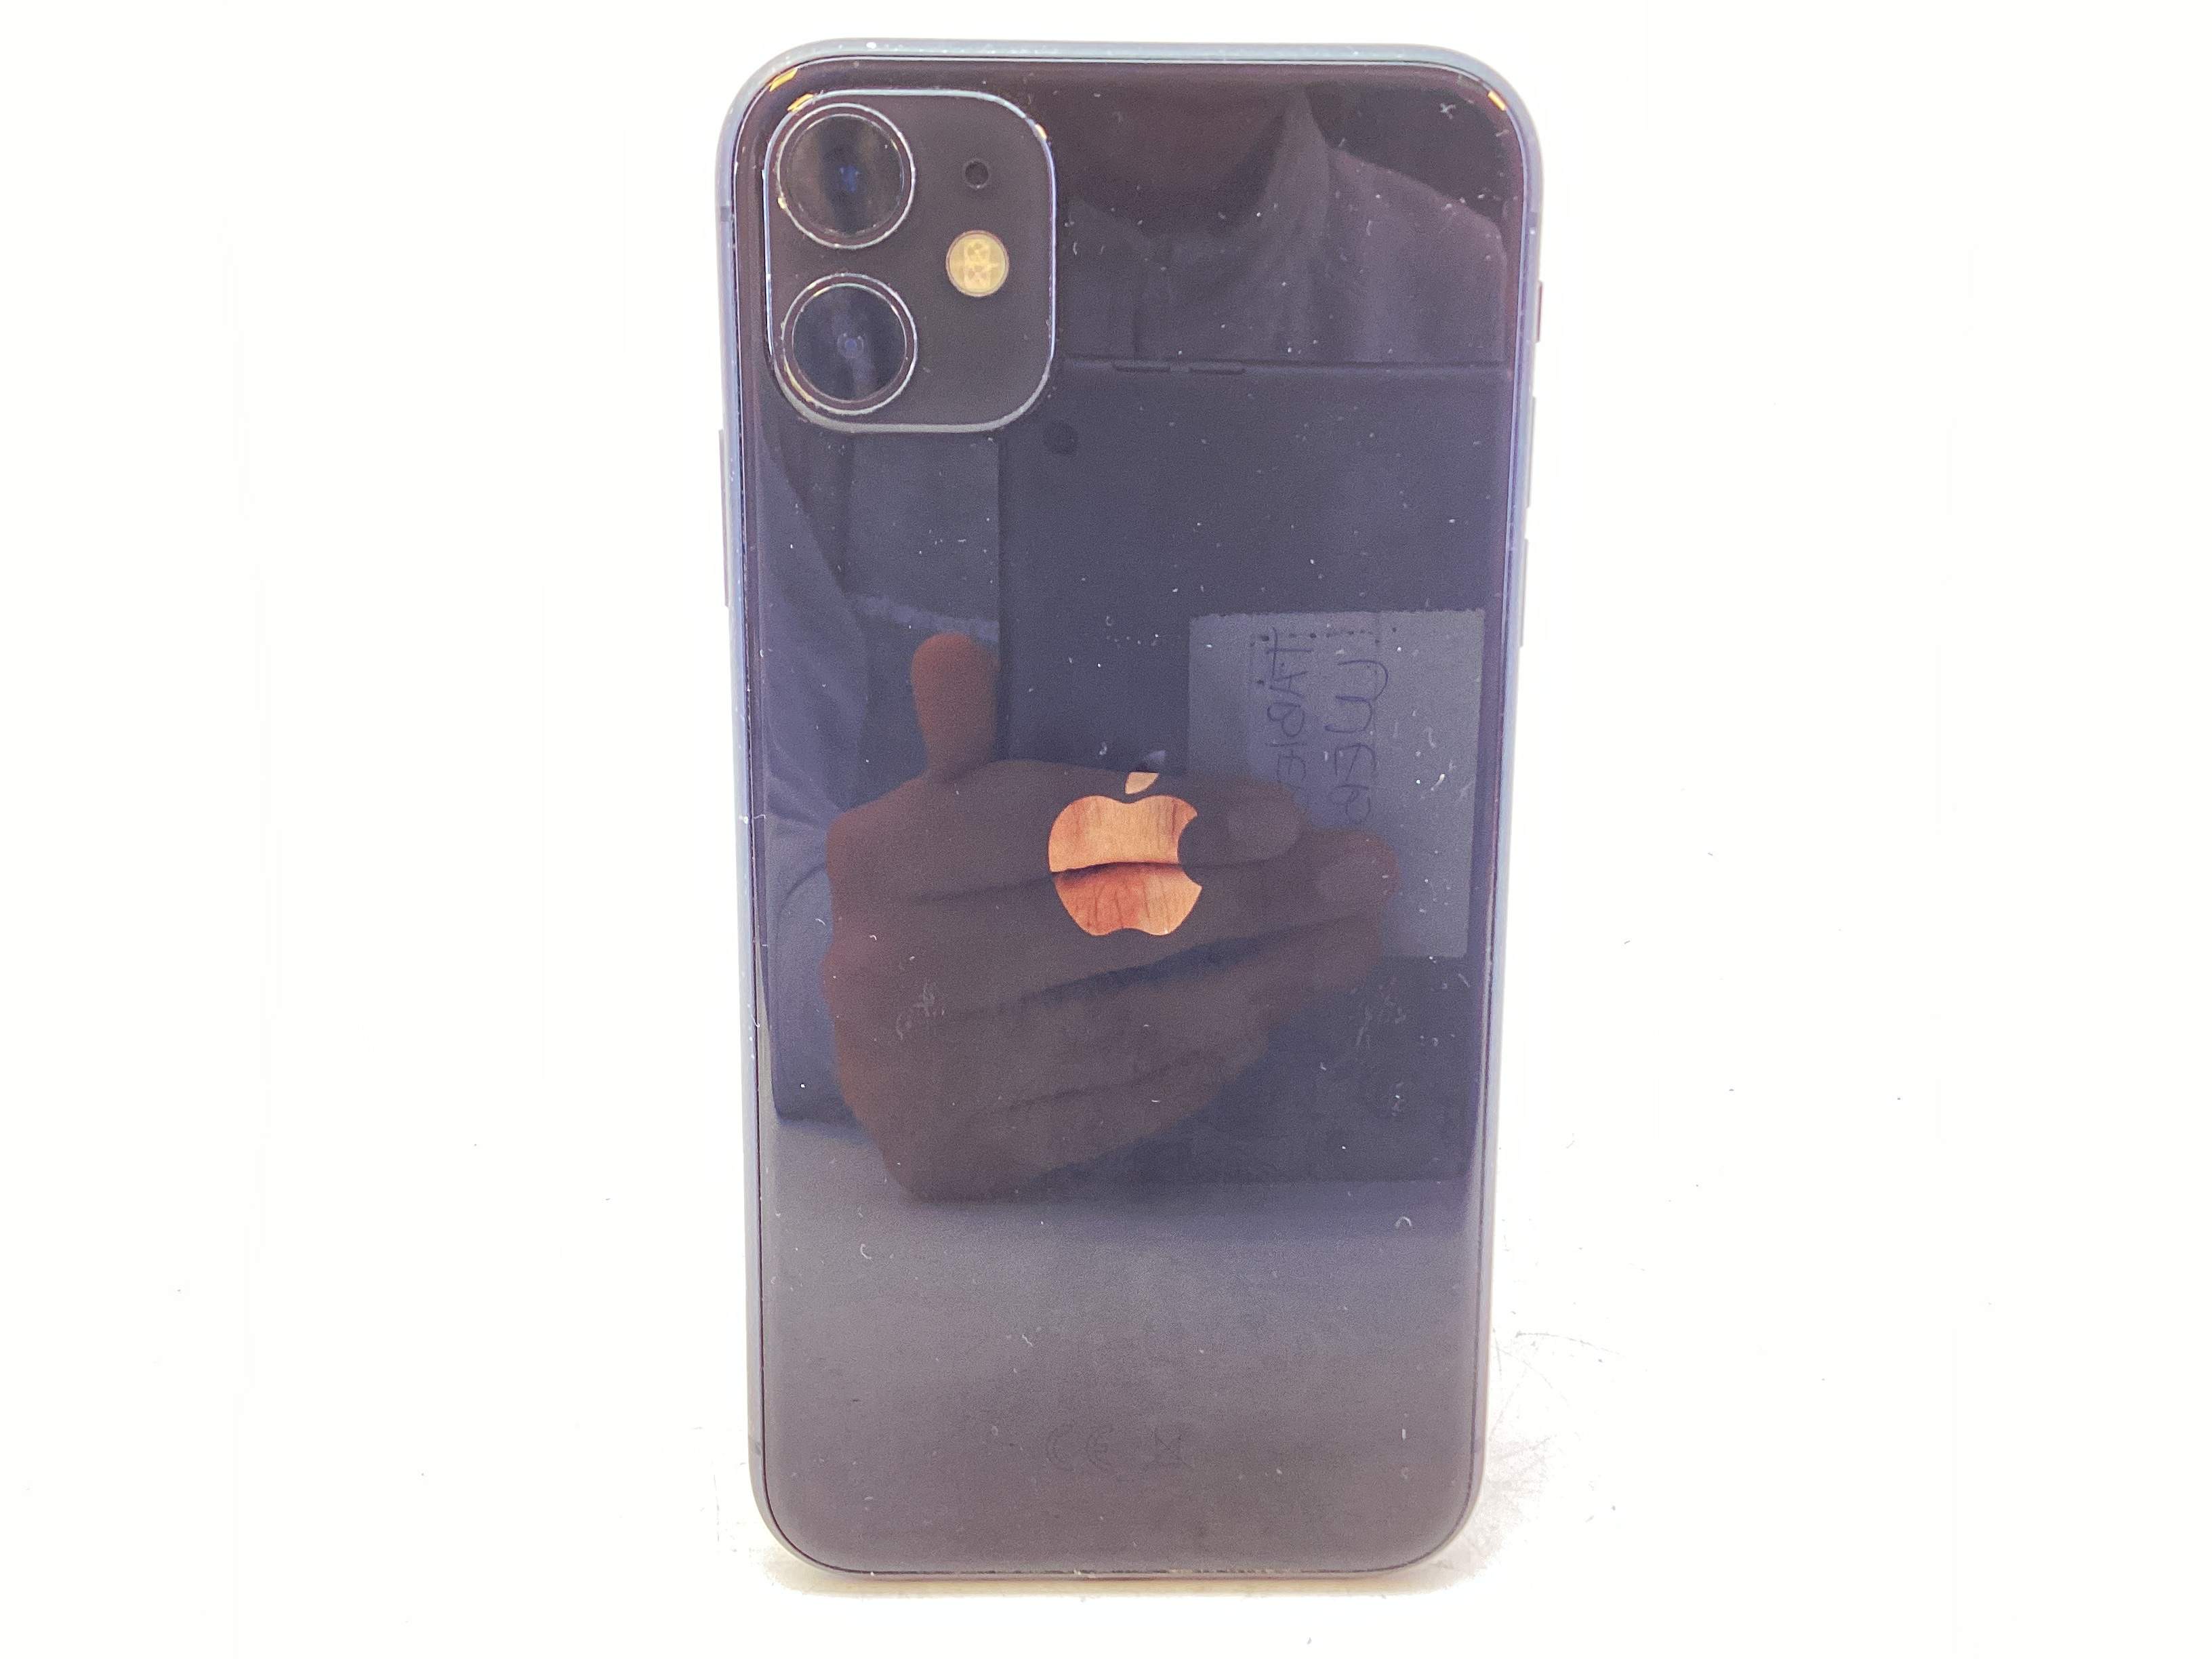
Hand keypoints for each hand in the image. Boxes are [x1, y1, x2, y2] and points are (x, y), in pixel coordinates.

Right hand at [820, 633, 1395, 1197]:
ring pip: (1124, 1028)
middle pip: (1102, 926)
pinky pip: (1113, 1109)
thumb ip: (970, 740)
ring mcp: (926, 1077)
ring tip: (1344, 948)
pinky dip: (1198, 1068)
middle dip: (1250, 900)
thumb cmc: (933, 904)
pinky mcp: (969, 1156)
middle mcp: (889, 969)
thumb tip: (951, 656)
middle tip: (1358, 877)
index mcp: (882, 858)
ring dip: (1255, 987)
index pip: (1043, 828)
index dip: (1170, 821)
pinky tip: (1261, 1025)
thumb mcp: (944, 810)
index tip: (1285, 816)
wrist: (869, 1051)